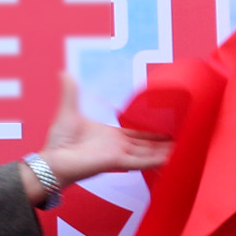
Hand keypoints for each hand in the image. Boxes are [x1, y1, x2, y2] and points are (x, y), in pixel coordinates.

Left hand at [28, 74, 174, 192]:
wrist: (51, 161)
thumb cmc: (58, 143)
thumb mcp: (67, 112)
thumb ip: (70, 93)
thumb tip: (63, 72)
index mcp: (110, 137)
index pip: (137, 135)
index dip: (152, 134)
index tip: (167, 131)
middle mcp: (117, 147)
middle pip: (147, 145)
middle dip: (164, 143)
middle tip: (183, 139)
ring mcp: (118, 155)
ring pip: (148, 153)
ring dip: (164, 151)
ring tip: (183, 148)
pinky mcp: (116, 162)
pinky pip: (140, 161)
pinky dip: (155, 160)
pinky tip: (170, 158)